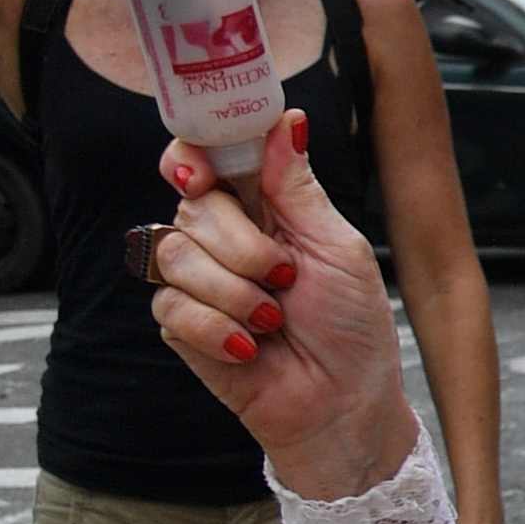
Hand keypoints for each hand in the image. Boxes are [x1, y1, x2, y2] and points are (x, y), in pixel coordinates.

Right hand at [146, 110, 415, 501]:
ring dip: (233, 291)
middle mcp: (222, 237)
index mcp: (263, 207)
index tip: (203, 174)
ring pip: (174, 253)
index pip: (204, 159)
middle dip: (240, 244)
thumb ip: (299, 188)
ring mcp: (195, 280)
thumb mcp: (339, 248)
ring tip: (274, 319)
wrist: (344, 404)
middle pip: (191, 206)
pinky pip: (171, 306)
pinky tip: (250, 348)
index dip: (192, 157)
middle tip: (284, 277)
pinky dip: (218, 329)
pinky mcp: (179, 325)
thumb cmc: (353, 326)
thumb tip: (286, 119)